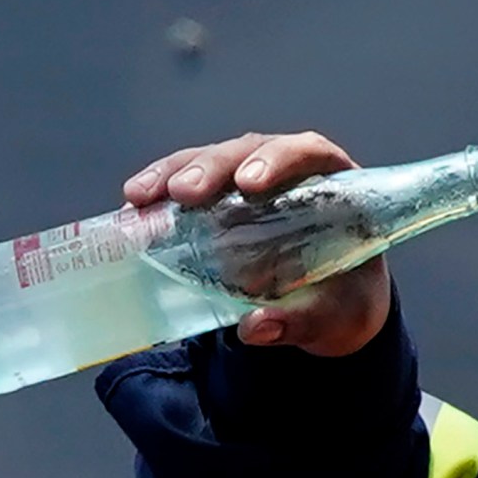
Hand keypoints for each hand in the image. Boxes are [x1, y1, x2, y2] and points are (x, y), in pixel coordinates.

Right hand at [123, 132, 392, 357]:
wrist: (330, 310)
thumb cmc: (342, 301)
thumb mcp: (333, 316)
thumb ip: (300, 320)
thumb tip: (255, 327)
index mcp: (333, 182)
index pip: (306, 153)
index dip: (276, 160)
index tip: (248, 183)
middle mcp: (289, 170)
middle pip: (248, 151)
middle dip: (212, 168)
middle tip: (183, 193)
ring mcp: (248, 179)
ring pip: (210, 160)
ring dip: (173, 174)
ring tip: (141, 198)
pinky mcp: (219, 197)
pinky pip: (187, 184)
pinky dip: (160, 193)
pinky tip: (134, 207)